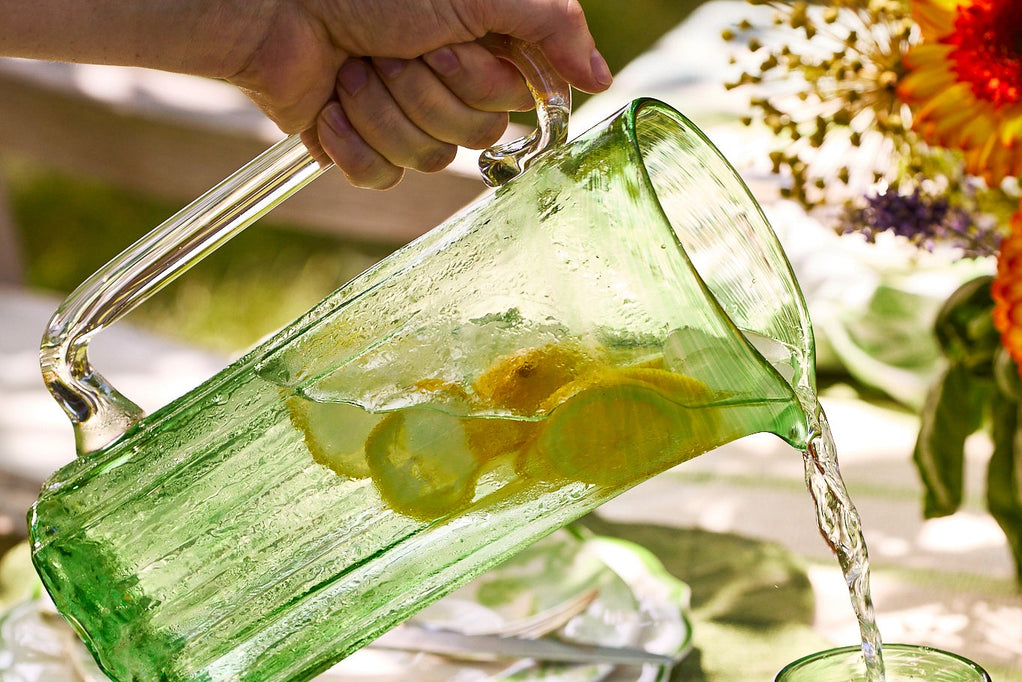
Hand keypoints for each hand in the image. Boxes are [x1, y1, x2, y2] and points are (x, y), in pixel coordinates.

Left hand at [227, 0, 611, 188]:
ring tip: (354, 67)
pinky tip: (331, 104)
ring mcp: (404, 122)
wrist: (272, 3)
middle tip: (393, 49)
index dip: (484, 82)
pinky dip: (350, 141)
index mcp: (481, 48)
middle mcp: (448, 86)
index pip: (518, 101)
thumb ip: (550, 25)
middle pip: (475, 138)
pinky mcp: (361, 151)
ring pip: (427, 161)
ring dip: (384, 110)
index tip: (448, 42)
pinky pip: (380, 179)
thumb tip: (603, 78)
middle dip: (427, 92)